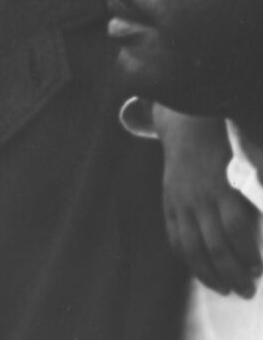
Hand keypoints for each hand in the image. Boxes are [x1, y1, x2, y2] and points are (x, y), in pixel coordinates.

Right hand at [157, 106, 261, 295]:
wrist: (188, 132)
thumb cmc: (228, 152)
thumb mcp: (246, 170)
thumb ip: (252, 201)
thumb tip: (261, 230)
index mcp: (223, 189)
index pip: (237, 228)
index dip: (247, 253)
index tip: (258, 270)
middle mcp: (200, 199)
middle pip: (214, 245)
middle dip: (232, 273)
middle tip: (247, 291)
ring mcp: (181, 204)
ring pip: (191, 247)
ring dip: (208, 274)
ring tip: (223, 289)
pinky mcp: (169, 207)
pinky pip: (174, 239)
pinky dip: (186, 259)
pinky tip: (199, 271)